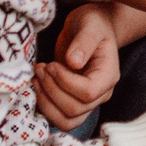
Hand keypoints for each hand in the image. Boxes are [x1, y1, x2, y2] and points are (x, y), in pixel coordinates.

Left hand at [33, 4, 123, 128]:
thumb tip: (74, 62)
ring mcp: (88, 103)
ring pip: (67, 121)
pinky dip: (44, 107)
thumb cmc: (92, 24)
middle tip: (40, 68)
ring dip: (46, 103)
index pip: (88, 92)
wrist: (90, 30)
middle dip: (51, 90)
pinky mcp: (73, 104)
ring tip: (36, 79)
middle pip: (75, 109)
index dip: (65, 82)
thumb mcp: (89, 25)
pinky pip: (58, 118)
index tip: (51, 65)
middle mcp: (101, 94)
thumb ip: (84, 41)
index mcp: (109, 75)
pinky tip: (37, 86)